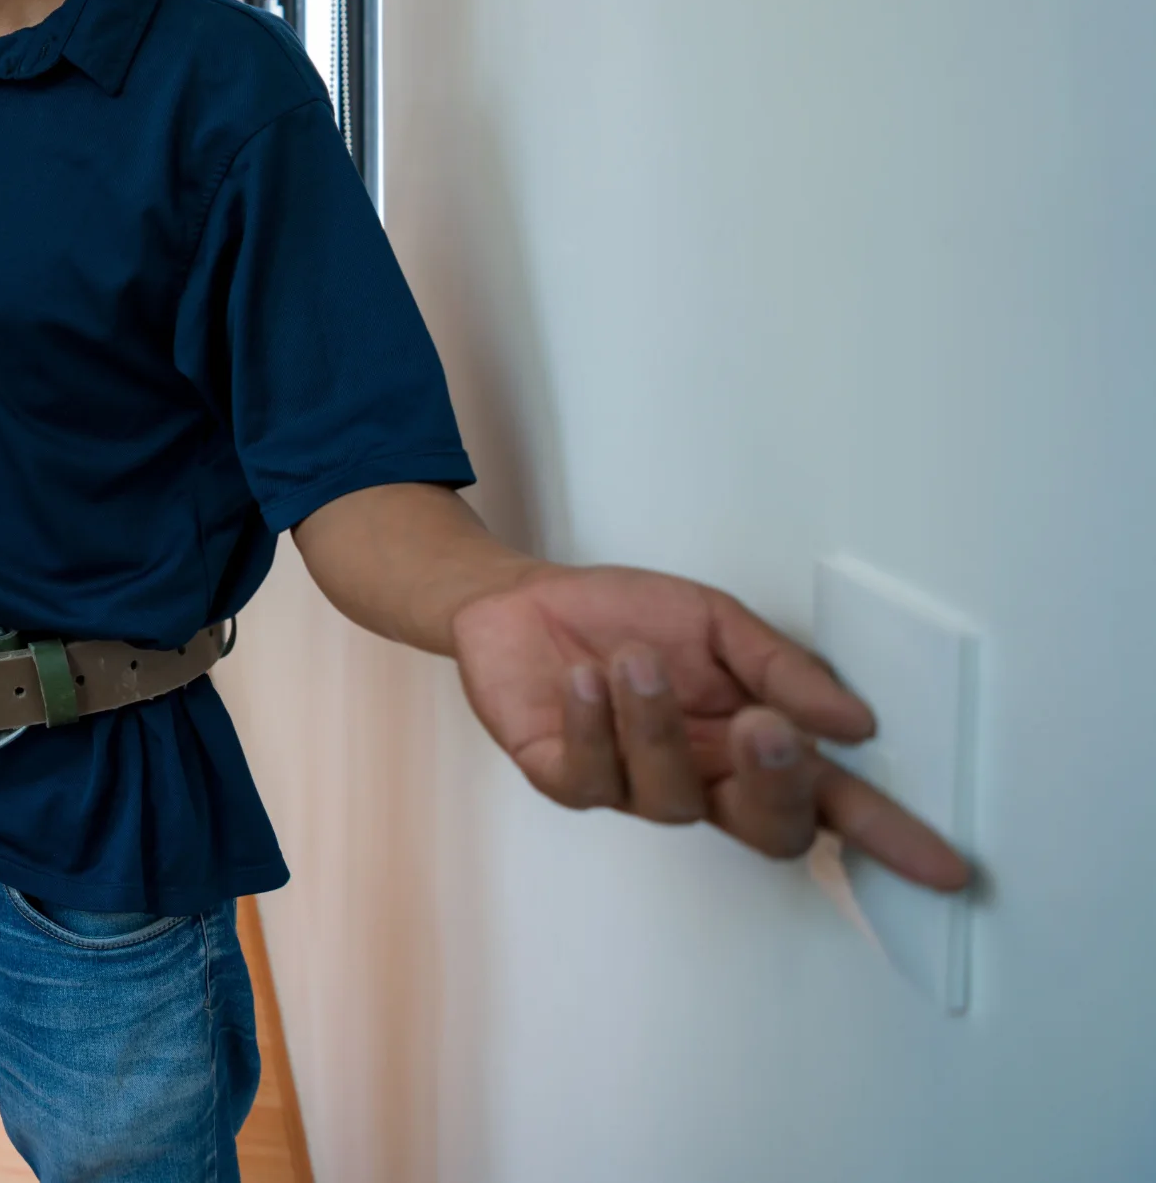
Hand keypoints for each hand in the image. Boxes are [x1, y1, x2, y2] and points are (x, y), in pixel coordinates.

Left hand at [450, 562, 970, 890]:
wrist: (522, 600)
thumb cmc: (627, 618)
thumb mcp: (716, 624)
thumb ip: (783, 670)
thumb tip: (856, 725)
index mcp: (746, 750)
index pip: (830, 805)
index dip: (888, 840)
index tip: (947, 867)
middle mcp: (699, 781)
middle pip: (763, 826)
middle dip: (772, 782)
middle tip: (763, 724)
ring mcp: (631, 787)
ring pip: (668, 795)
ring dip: (656, 722)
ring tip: (635, 659)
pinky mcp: (563, 777)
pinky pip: (588, 775)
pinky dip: (592, 722)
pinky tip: (585, 679)